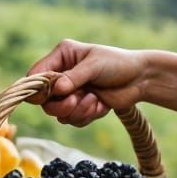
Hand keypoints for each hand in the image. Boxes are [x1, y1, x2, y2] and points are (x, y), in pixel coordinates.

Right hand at [26, 41, 147, 126]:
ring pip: (59, 113)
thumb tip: (57, 89)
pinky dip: (87, 115)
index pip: (35, 76)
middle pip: (44, 100)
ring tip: (95, 100)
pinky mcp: (81, 107)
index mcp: (62, 57)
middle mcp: (62, 75)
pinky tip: (101, 105)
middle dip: (61, 104)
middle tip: (75, 100)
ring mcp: (71, 92)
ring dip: (77, 111)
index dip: (38, 89)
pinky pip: (73, 120)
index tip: (50, 95)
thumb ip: (74, 77)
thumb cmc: (118, 64)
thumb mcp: (95, 65)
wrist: (141, 79)